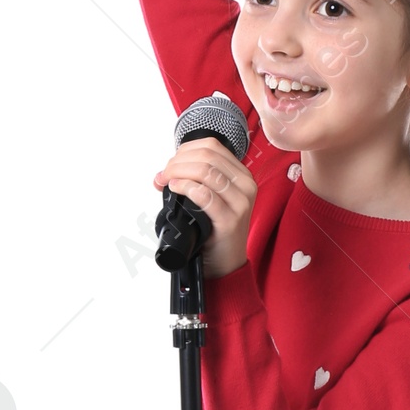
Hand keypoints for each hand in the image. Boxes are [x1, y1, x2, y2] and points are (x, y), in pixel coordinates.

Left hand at [154, 138, 256, 276]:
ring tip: (166, 182)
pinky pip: (205, 195)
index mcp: (242, 175)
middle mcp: (245, 185)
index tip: (170, 165)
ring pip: (205, 170)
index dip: (184, 150)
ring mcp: (240, 202)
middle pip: (207, 155)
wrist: (226, 263)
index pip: (211, 146)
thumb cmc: (216, 231)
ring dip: (178, 172)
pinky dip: (185, 187)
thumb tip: (168, 169)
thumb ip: (199, 179)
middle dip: (178, 161)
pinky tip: (175, 189)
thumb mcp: (214, 198)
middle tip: (163, 175)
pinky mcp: (230, 220)